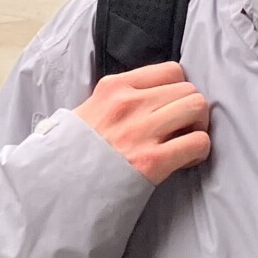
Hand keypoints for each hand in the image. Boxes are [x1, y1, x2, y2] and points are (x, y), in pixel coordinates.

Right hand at [76, 61, 210, 185]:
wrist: (58, 187)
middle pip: (188, 89)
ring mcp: (141, 131)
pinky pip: (197, 142)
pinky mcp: (152, 161)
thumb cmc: (74, 152)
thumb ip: (118, 99)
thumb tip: (151, 96)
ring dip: (198, 126)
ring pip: (197, 107)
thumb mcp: (89, 110)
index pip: (171, 70)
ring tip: (185, 141)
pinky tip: (185, 160)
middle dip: (191, 109)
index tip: (173, 107)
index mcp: (114, 87)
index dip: (179, 90)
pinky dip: (198, 151)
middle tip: (183, 128)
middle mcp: (130, 104)